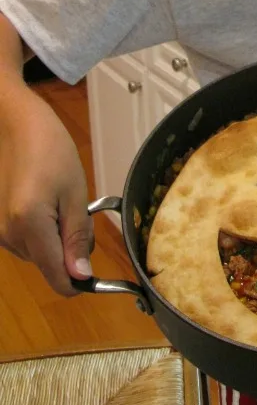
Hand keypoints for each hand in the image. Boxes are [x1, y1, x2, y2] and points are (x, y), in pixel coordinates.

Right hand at [0, 84, 93, 295]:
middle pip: (50, 266)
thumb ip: (77, 237)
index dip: (81, 280)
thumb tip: (81, 277)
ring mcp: (0, 232)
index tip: (99, 263)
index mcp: (28, 228)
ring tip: (60, 199)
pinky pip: (28, 240)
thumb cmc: (51, 150)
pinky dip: (43, 228)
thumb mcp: (75, 193)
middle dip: (71, 247)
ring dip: (57, 236)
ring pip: (40, 253)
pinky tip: (46, 200)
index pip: (57, 279)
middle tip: (77, 209)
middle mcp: (8, 237)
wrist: (17, 125)